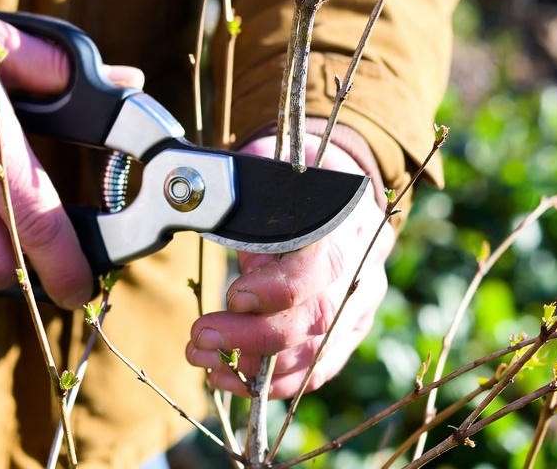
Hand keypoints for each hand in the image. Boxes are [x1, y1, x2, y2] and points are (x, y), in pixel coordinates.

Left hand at [185, 133, 393, 396]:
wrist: (346, 204)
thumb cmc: (300, 185)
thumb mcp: (275, 172)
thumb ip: (247, 189)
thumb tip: (199, 203)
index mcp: (341, 232)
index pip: (314, 273)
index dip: (273, 291)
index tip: (234, 294)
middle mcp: (357, 278)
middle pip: (310, 322)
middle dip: (250, 337)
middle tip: (199, 336)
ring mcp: (356, 314)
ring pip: (310, 356)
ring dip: (251, 368)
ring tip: (202, 357)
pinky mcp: (346, 339)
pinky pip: (314, 374)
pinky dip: (271, 386)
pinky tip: (229, 379)